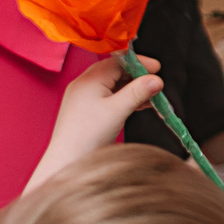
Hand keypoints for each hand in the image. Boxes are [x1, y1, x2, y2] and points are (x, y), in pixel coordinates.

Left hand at [28, 53, 162, 188]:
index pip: (118, 62)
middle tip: (154, 84)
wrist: (66, 161)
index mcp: (89, 79)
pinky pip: (107, 97)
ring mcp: (82, 97)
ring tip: (149, 98)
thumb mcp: (117, 110)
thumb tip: (157, 80)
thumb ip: (138, 92)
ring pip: (112, 85)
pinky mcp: (84, 110)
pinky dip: (122, 99)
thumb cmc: (88, 135)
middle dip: (136, 76)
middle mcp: (83, 84)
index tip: (157, 68)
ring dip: (131, 89)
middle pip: (115, 72)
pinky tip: (136, 106)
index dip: (139, 64)